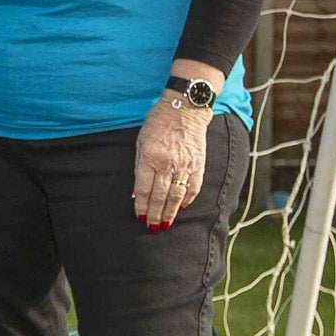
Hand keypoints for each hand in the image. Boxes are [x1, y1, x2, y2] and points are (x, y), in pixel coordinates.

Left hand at [133, 96, 209, 230]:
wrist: (186, 108)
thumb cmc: (158, 122)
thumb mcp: (141, 141)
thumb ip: (140, 167)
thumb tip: (137, 192)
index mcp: (150, 156)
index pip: (144, 188)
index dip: (141, 206)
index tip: (139, 217)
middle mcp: (168, 163)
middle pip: (159, 196)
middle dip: (155, 215)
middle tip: (152, 227)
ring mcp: (185, 165)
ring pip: (176, 196)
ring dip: (170, 213)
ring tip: (165, 225)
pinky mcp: (198, 164)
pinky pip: (193, 188)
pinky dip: (187, 200)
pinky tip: (181, 208)